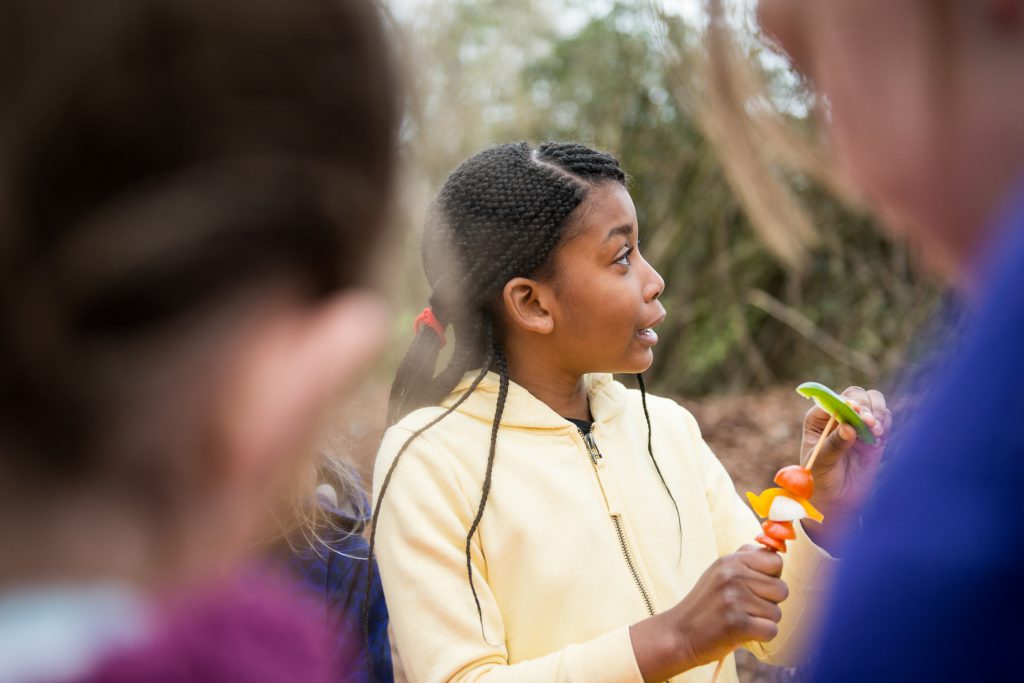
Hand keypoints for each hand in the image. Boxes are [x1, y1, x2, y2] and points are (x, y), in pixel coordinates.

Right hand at [629, 546, 787, 681]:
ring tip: (739, 619)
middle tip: (745, 608)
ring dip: (763, 621)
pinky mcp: (737, 623)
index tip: (756, 587)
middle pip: (781, 589)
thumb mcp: (719, 572)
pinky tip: (741, 632)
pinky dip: (760, 636)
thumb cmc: (705, 605)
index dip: (772, 577)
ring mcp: (734, 599)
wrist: (678, 634)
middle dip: (769, 603)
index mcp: (730, 561)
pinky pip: (771, 631)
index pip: (776, 562)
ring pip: (777, 613)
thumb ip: (745, 560)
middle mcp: (733, 576)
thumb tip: (775, 550)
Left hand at [801, 386, 890, 549]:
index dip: (846, 403)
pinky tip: (879, 438)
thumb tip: (848, 427)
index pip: (833, 400)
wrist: (837, 500)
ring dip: (878, 412)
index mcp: (818, 418)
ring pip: (873, 402)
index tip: (857, 413)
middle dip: (865, 406)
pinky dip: (885, 423)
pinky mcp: (874, 434)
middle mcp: (838, 416)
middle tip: (870, 423)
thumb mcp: (823, 464)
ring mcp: (857, 424)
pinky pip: (884, 418)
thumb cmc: (821, 481)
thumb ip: (834, 446)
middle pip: (855, 395)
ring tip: (876, 431)